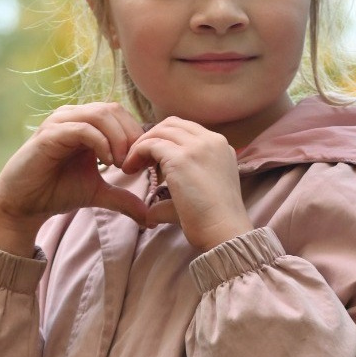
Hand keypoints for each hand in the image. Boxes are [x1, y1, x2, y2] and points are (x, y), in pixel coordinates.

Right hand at [0, 103, 149, 255]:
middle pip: (114, 109)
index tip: (143, 164)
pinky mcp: (49, 135)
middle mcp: (74, 117)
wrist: (24, 204)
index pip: (121, 115)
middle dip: (131, 136)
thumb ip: (124, 199)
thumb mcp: (99, 194)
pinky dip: (100, 142)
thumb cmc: (57, 192)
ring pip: (99, 114)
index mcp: (87, 125)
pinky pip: (80, 128)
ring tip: (122, 164)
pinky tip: (107, 163)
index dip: (137, 136)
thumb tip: (150, 217)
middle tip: (135, 164)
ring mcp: (60, 123)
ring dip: (118, 138)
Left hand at [121, 118, 253, 251]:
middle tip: (138, 160)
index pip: (187, 130)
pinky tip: (130, 169)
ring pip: (160, 132)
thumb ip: (178, 194)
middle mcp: (211, 141)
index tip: (153, 160)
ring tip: (131, 166)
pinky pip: (150, 145)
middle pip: (172, 124)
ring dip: (141, 145)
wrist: (224, 232)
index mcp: (220, 147)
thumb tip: (151, 211)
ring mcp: (197, 147)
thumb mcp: (201, 196)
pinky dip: (136, 154)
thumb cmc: (215, 223)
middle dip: (152, 138)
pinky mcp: (181, 158)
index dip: (166, 140)